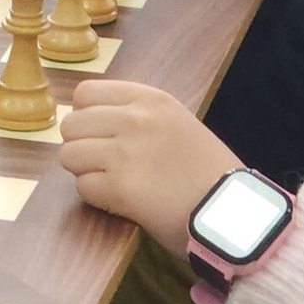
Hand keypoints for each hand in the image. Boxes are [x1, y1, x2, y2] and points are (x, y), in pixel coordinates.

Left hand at [59, 79, 242, 254]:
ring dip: (86, 173)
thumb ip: (137, 115)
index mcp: (150, 98)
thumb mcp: (176, 123)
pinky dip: (97, 198)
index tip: (101, 134)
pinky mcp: (120, 188)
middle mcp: (134, 119)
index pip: (84, 93)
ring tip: (112, 182)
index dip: (86, 117)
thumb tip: (89, 120)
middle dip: (82, 147)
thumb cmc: (207, 171)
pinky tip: (121, 201)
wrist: (234, 211)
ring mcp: (125, 153)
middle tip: (104, 164)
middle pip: (71, 125)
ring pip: (69, 156)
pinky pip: (83, 188)